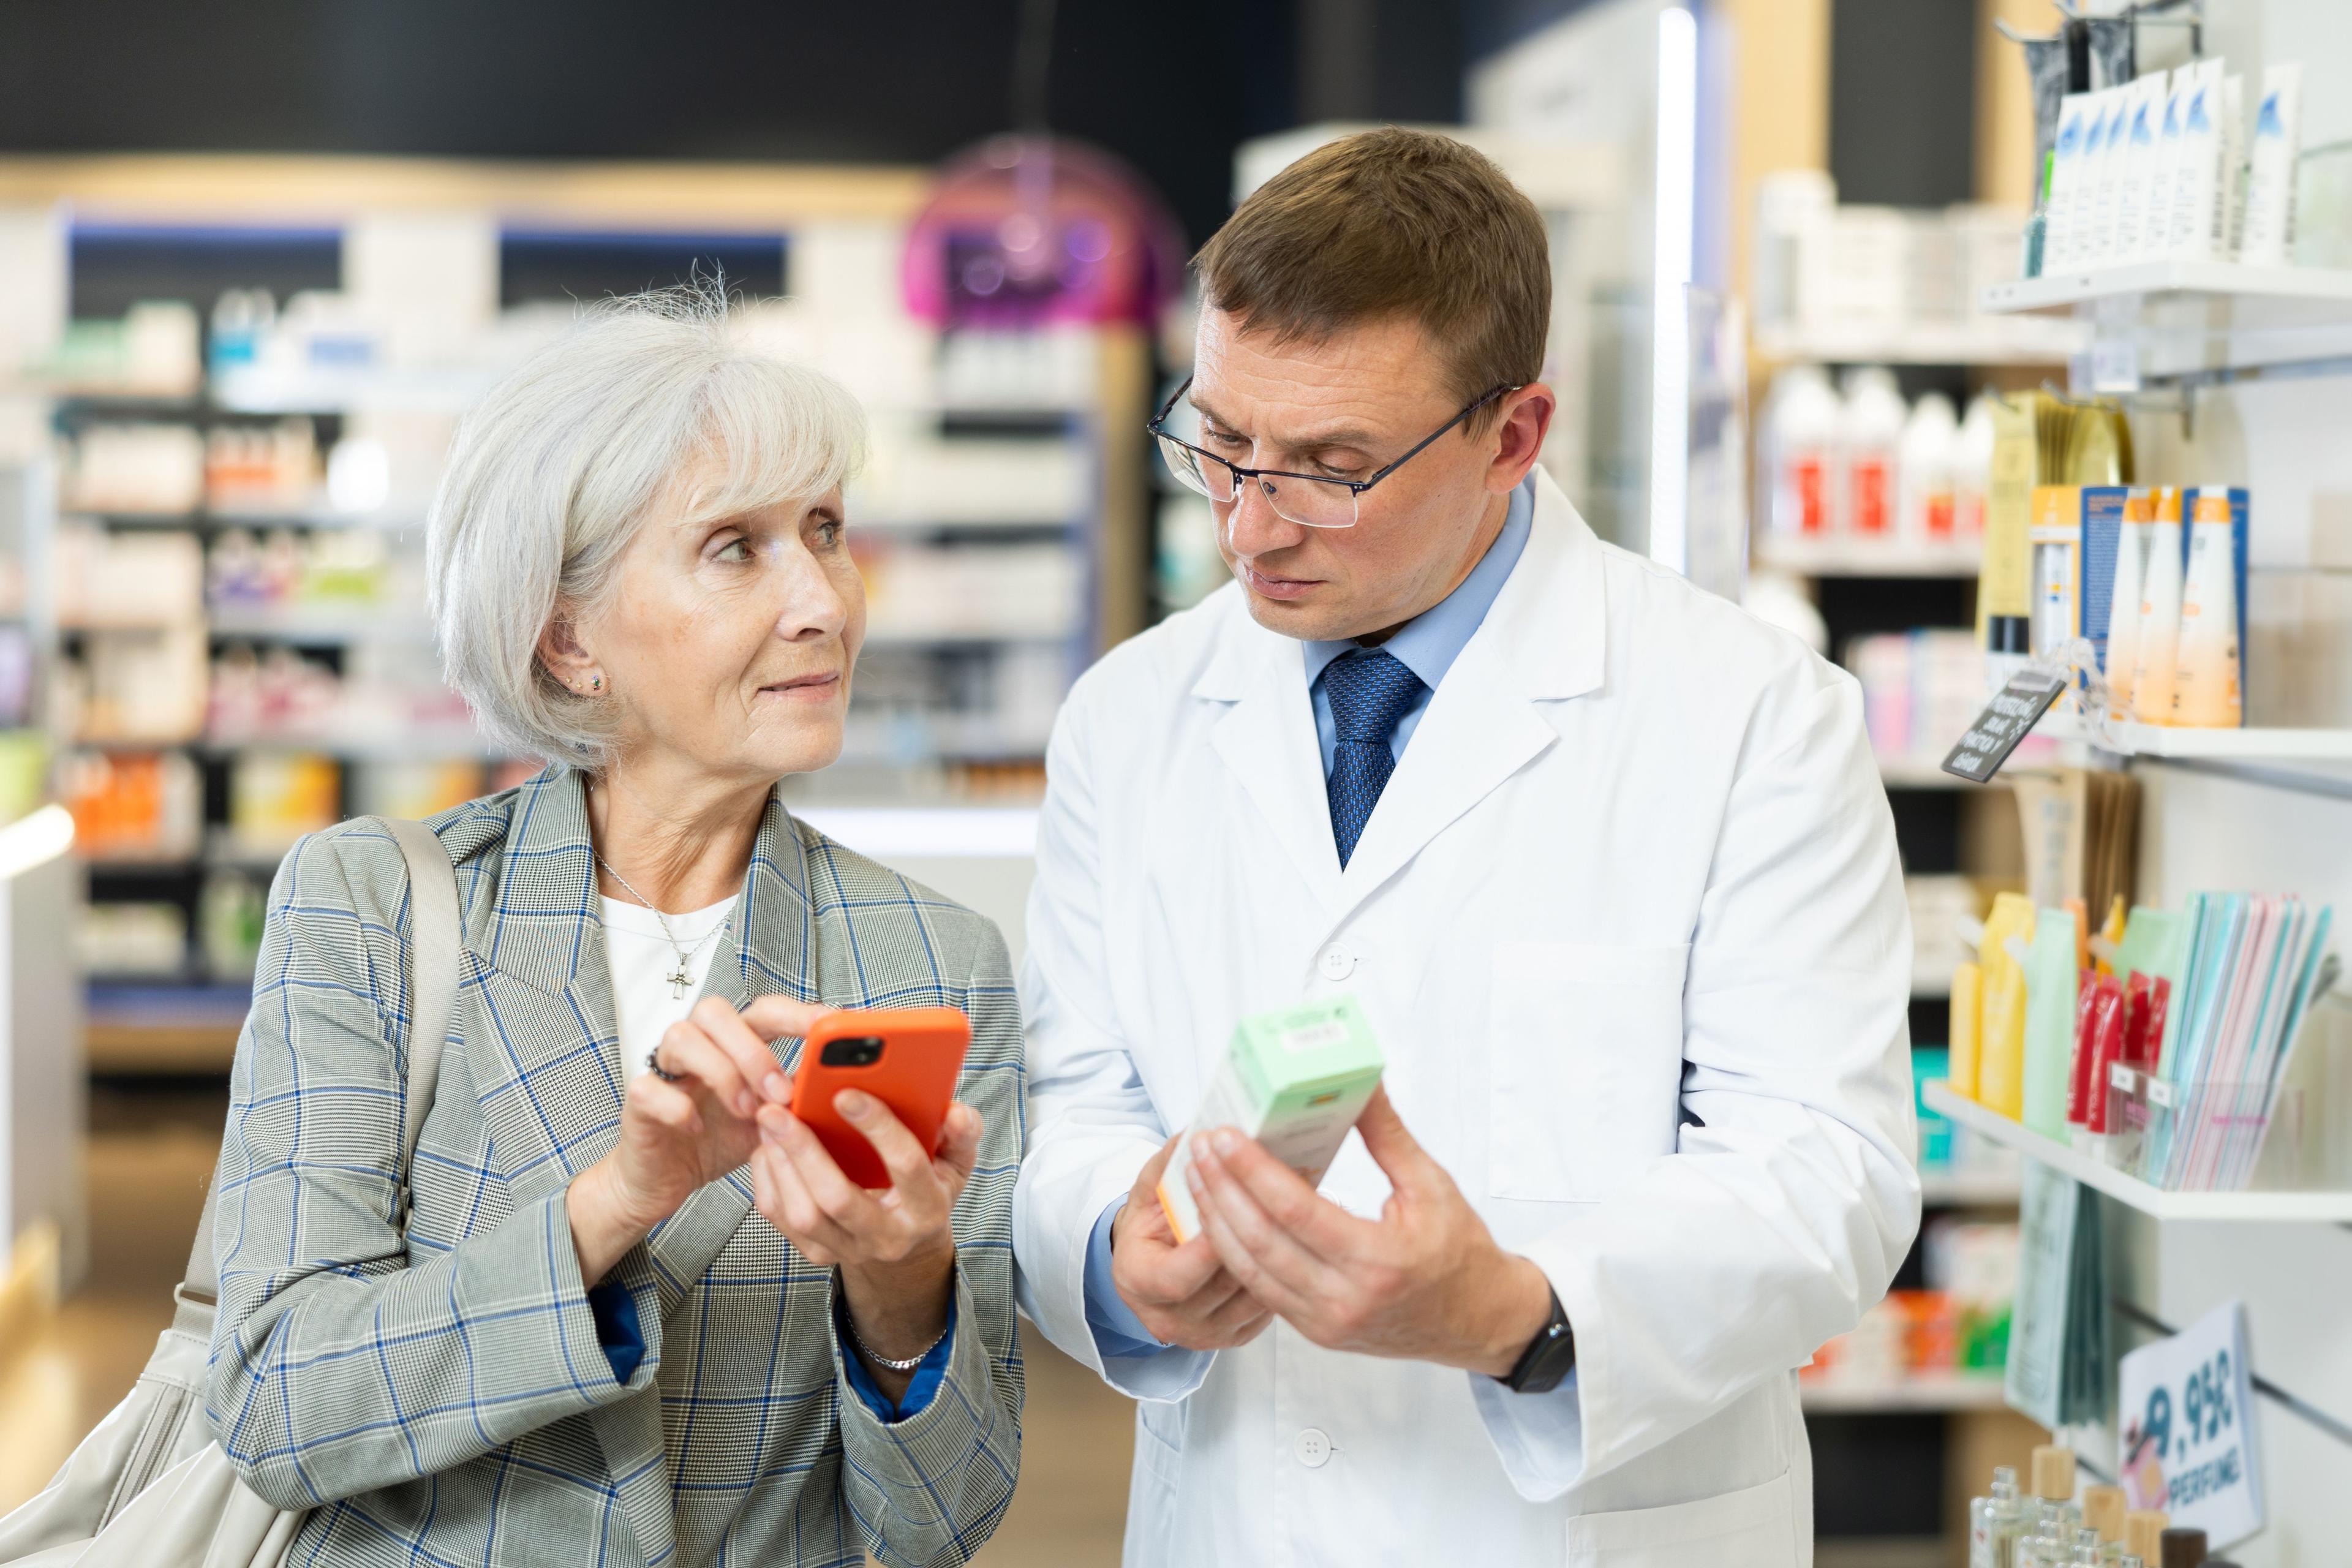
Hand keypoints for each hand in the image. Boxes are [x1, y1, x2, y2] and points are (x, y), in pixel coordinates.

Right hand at [567, 994, 822, 1285]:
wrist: (665, 1181)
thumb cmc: (716, 1140)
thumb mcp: (768, 1122)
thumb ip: (795, 1101)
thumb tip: (838, 1089)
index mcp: (733, 1045)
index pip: (764, 1011)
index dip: (796, 1013)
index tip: (829, 1027)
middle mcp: (697, 1047)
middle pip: (716, 1011)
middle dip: (753, 1049)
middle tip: (778, 1093)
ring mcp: (664, 1070)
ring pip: (681, 1036)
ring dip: (721, 1073)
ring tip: (743, 1111)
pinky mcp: (638, 1100)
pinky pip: (648, 1086)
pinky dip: (676, 1106)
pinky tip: (695, 1128)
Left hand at [750, 1088, 981, 1392]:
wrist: (906, 1245)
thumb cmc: (928, 1188)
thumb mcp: (956, 1161)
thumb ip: (961, 1132)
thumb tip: (954, 1113)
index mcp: (927, 1209)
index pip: (906, 1166)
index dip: (878, 1127)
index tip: (847, 1092)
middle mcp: (888, 1237)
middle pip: (838, 1199)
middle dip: (805, 1151)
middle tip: (780, 1110)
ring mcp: (849, 1250)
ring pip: (803, 1213)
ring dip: (780, 1164)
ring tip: (769, 1121)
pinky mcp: (818, 1252)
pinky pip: (781, 1218)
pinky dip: (768, 1179)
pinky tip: (767, 1147)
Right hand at [1107, 1133, 1273, 1351]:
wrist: (1154, 1259)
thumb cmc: (1153, 1219)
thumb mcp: (1151, 1183)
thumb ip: (1172, 1161)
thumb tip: (1203, 1133)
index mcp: (1138, 1281)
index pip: (1175, 1278)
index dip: (1206, 1249)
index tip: (1233, 1210)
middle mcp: (1168, 1319)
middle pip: (1221, 1286)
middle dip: (1252, 1241)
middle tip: (1281, 1201)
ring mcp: (1205, 1335)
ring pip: (1251, 1297)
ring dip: (1275, 1256)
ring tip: (1294, 1215)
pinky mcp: (1235, 1336)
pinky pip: (1267, 1307)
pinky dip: (1281, 1274)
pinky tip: (1293, 1241)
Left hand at [1184, 1087, 1552, 1375]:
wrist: (1478, 1322)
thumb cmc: (1460, 1252)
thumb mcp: (1431, 1185)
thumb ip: (1387, 1135)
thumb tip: (1361, 1082)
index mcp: (1379, 1260)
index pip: (1298, 1211)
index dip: (1254, 1172)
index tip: (1226, 1137)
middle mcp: (1347, 1299)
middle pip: (1262, 1241)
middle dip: (1222, 1190)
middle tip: (1200, 1148)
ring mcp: (1327, 1322)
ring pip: (1251, 1270)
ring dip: (1217, 1221)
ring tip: (1197, 1176)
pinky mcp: (1317, 1332)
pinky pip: (1262, 1290)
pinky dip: (1234, 1252)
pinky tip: (1219, 1217)